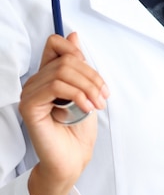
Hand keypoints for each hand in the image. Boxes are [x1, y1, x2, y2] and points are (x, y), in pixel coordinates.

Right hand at [19, 32, 108, 194]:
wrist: (72, 160)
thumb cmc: (78, 130)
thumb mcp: (86, 91)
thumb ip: (78, 66)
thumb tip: (73, 34)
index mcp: (48, 75)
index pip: (55, 43)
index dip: (76, 51)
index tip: (94, 77)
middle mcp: (36, 82)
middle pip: (66, 59)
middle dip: (92, 76)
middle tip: (103, 97)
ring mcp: (30, 93)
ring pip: (63, 71)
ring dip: (88, 86)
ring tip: (97, 104)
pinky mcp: (30, 106)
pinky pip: (55, 86)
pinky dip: (76, 94)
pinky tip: (85, 108)